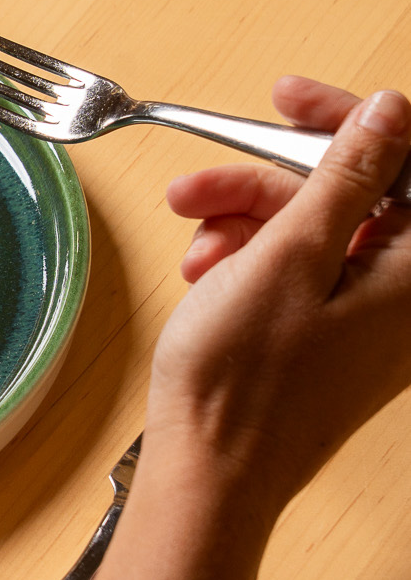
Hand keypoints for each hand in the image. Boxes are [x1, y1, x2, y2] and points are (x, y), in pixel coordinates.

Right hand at [79, 78, 410, 579]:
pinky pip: (302, 272)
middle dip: (268, 182)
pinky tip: (205, 271)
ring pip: (316, 231)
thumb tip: (388, 112)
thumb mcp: (290, 255)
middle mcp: (407, 299)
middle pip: (351, 196)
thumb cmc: (245, 380)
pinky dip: (250, 260)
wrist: (207, 477)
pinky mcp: (334, 341)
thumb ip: (345, 177)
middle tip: (200, 185)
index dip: (343, 123)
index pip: (403, 164)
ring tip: (191, 241)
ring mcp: (371, 323)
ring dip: (247, 221)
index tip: (283, 102)